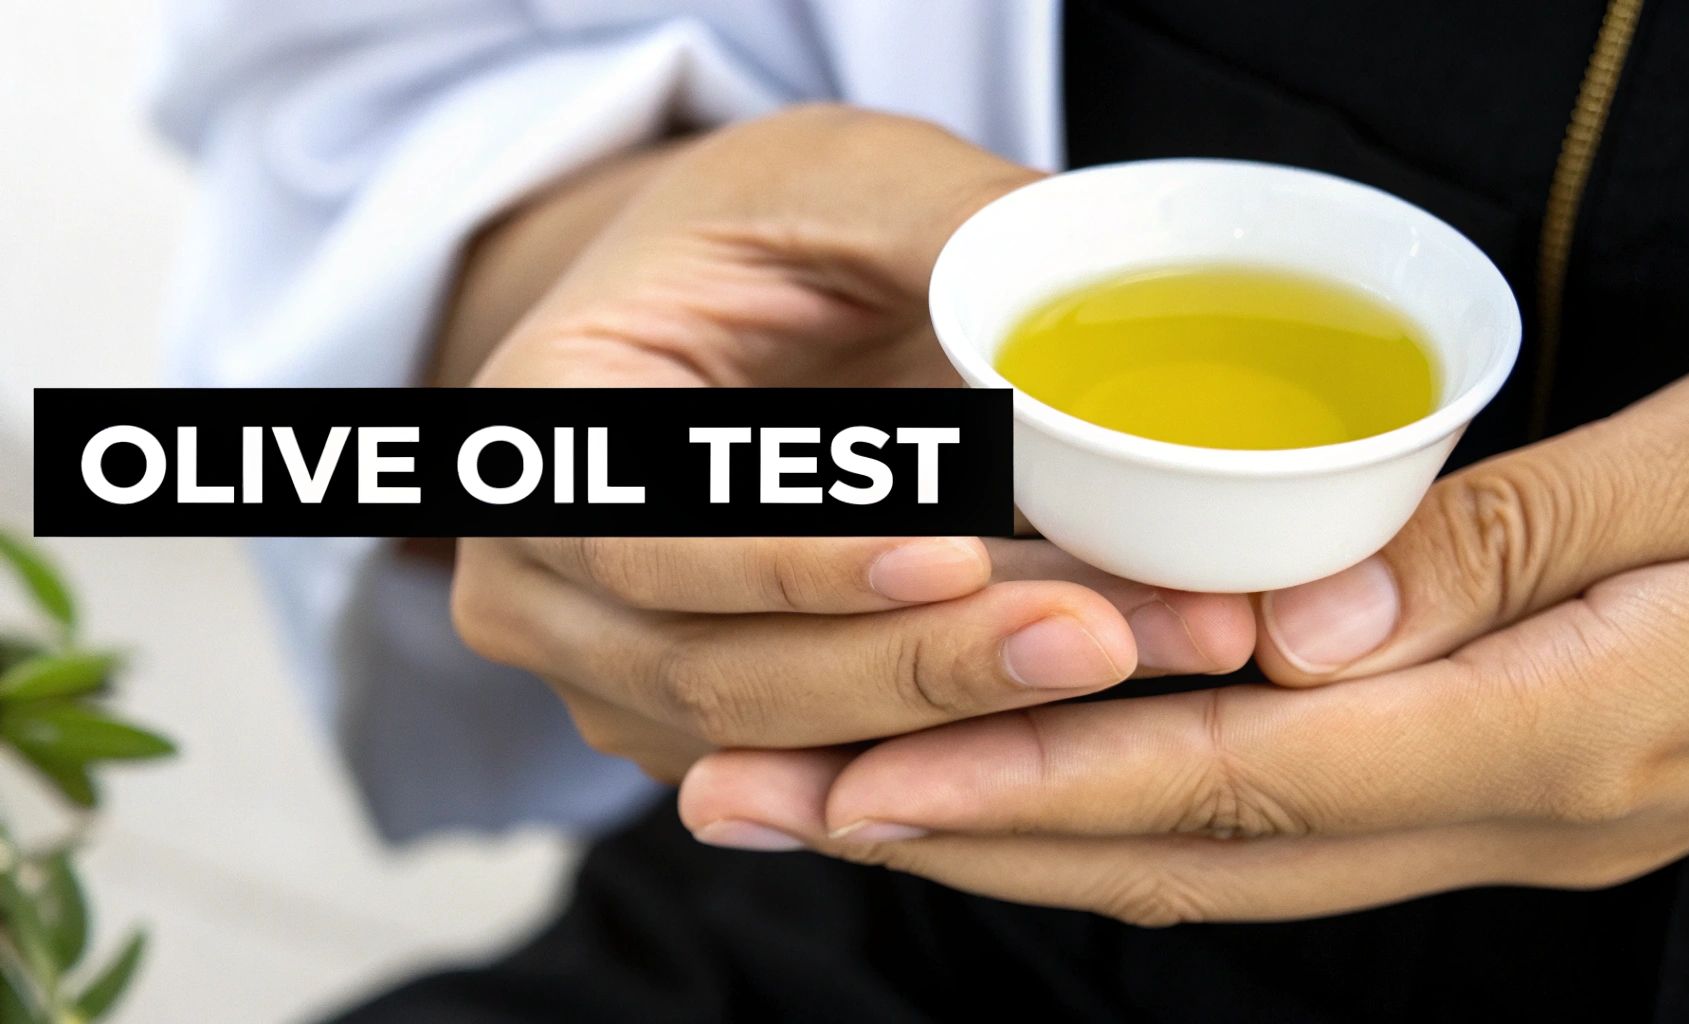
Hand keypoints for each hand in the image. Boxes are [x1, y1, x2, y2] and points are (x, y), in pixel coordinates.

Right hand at [448, 106, 1256, 782]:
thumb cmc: (767, 231)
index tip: (958, 553)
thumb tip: (1082, 278)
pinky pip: (830, 773)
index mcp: (540, 436)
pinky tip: (1087, 700)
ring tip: (1139, 650)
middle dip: (923, 666)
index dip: (800, 562)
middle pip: (720, 677)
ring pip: (785, 753)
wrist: (733, 309)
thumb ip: (941, 224)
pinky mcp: (711, 730)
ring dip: (965, 720)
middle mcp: (541, 585)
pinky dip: (956, 750)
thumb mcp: (841, 179)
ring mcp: (617, 676)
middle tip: (1103, 632)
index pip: (650, 537)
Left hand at [679, 342, 1688, 921]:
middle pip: (1187, 853)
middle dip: (968, 836)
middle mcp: (1506, 808)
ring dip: (1023, 835)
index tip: (865, 781)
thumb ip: (1510, 545)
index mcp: (1554, 730)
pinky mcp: (1499, 778)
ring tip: (844, 802)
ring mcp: (1502, 811)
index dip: (1038, 785)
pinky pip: (1276, 818)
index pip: (1235, 783)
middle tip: (770, 803)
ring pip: (1216, 855)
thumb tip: (1300, 621)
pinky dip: (1136, 807)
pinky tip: (1046, 777)